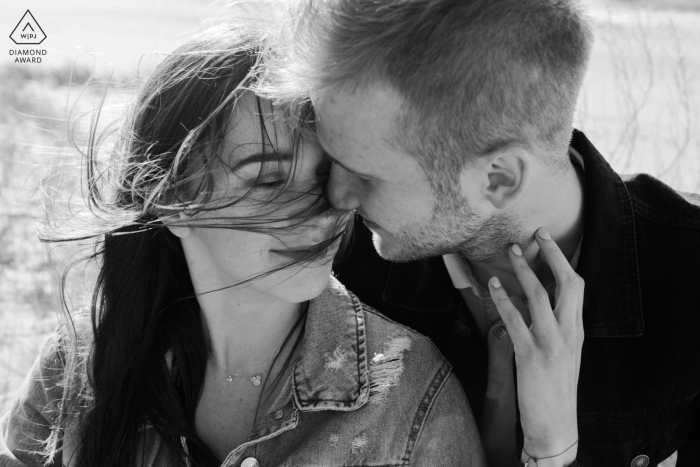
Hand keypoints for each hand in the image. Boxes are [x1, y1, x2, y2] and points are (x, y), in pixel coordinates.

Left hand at [487, 228, 583, 465]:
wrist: (556, 425)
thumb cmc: (555, 388)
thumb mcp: (562, 353)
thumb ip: (553, 327)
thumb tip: (534, 301)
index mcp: (576, 330)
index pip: (576, 287)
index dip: (563, 261)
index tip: (549, 240)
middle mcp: (568, 333)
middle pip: (567, 284)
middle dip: (552, 255)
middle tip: (535, 233)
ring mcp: (551, 345)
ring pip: (540, 297)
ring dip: (524, 271)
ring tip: (510, 251)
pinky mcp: (531, 357)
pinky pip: (516, 322)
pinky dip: (503, 301)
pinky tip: (492, 286)